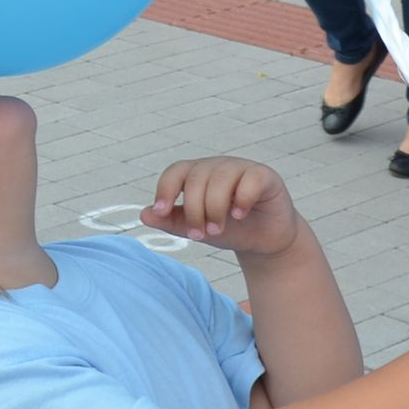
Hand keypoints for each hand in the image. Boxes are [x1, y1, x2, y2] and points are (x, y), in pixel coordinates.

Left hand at [144, 156, 299, 256]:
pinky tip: (239, 215)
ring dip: (215, 208)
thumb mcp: (196, 228)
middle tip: (199, 235)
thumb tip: (144, 214)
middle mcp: (217, 167)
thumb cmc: (228, 230)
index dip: (165, 190)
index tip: (161, 212)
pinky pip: (250, 179)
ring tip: (217, 231)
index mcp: (197, 175)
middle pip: (196, 178)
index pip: (175, 172)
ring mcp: (241, 169)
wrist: (263, 241)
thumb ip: (171, 221)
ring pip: (221, 178)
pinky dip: (242, 199)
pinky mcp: (264, 176)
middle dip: (194, 210)